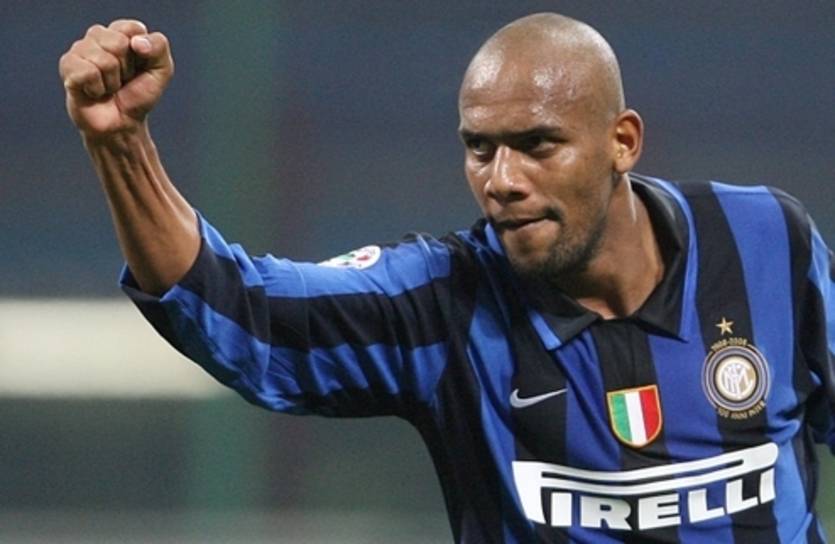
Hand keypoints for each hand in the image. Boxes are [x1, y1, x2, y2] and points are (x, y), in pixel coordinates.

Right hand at [59, 20, 173, 138]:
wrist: (122, 124)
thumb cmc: (139, 95)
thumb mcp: (162, 70)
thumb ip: (159, 47)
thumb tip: (136, 42)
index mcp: (120, 32)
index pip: (133, 28)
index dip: (142, 54)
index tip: (139, 67)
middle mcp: (98, 36)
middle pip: (118, 43)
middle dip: (127, 69)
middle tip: (122, 80)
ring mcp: (79, 50)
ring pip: (104, 60)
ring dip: (112, 81)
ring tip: (108, 87)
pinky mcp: (67, 67)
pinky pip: (88, 72)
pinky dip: (97, 88)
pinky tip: (94, 92)